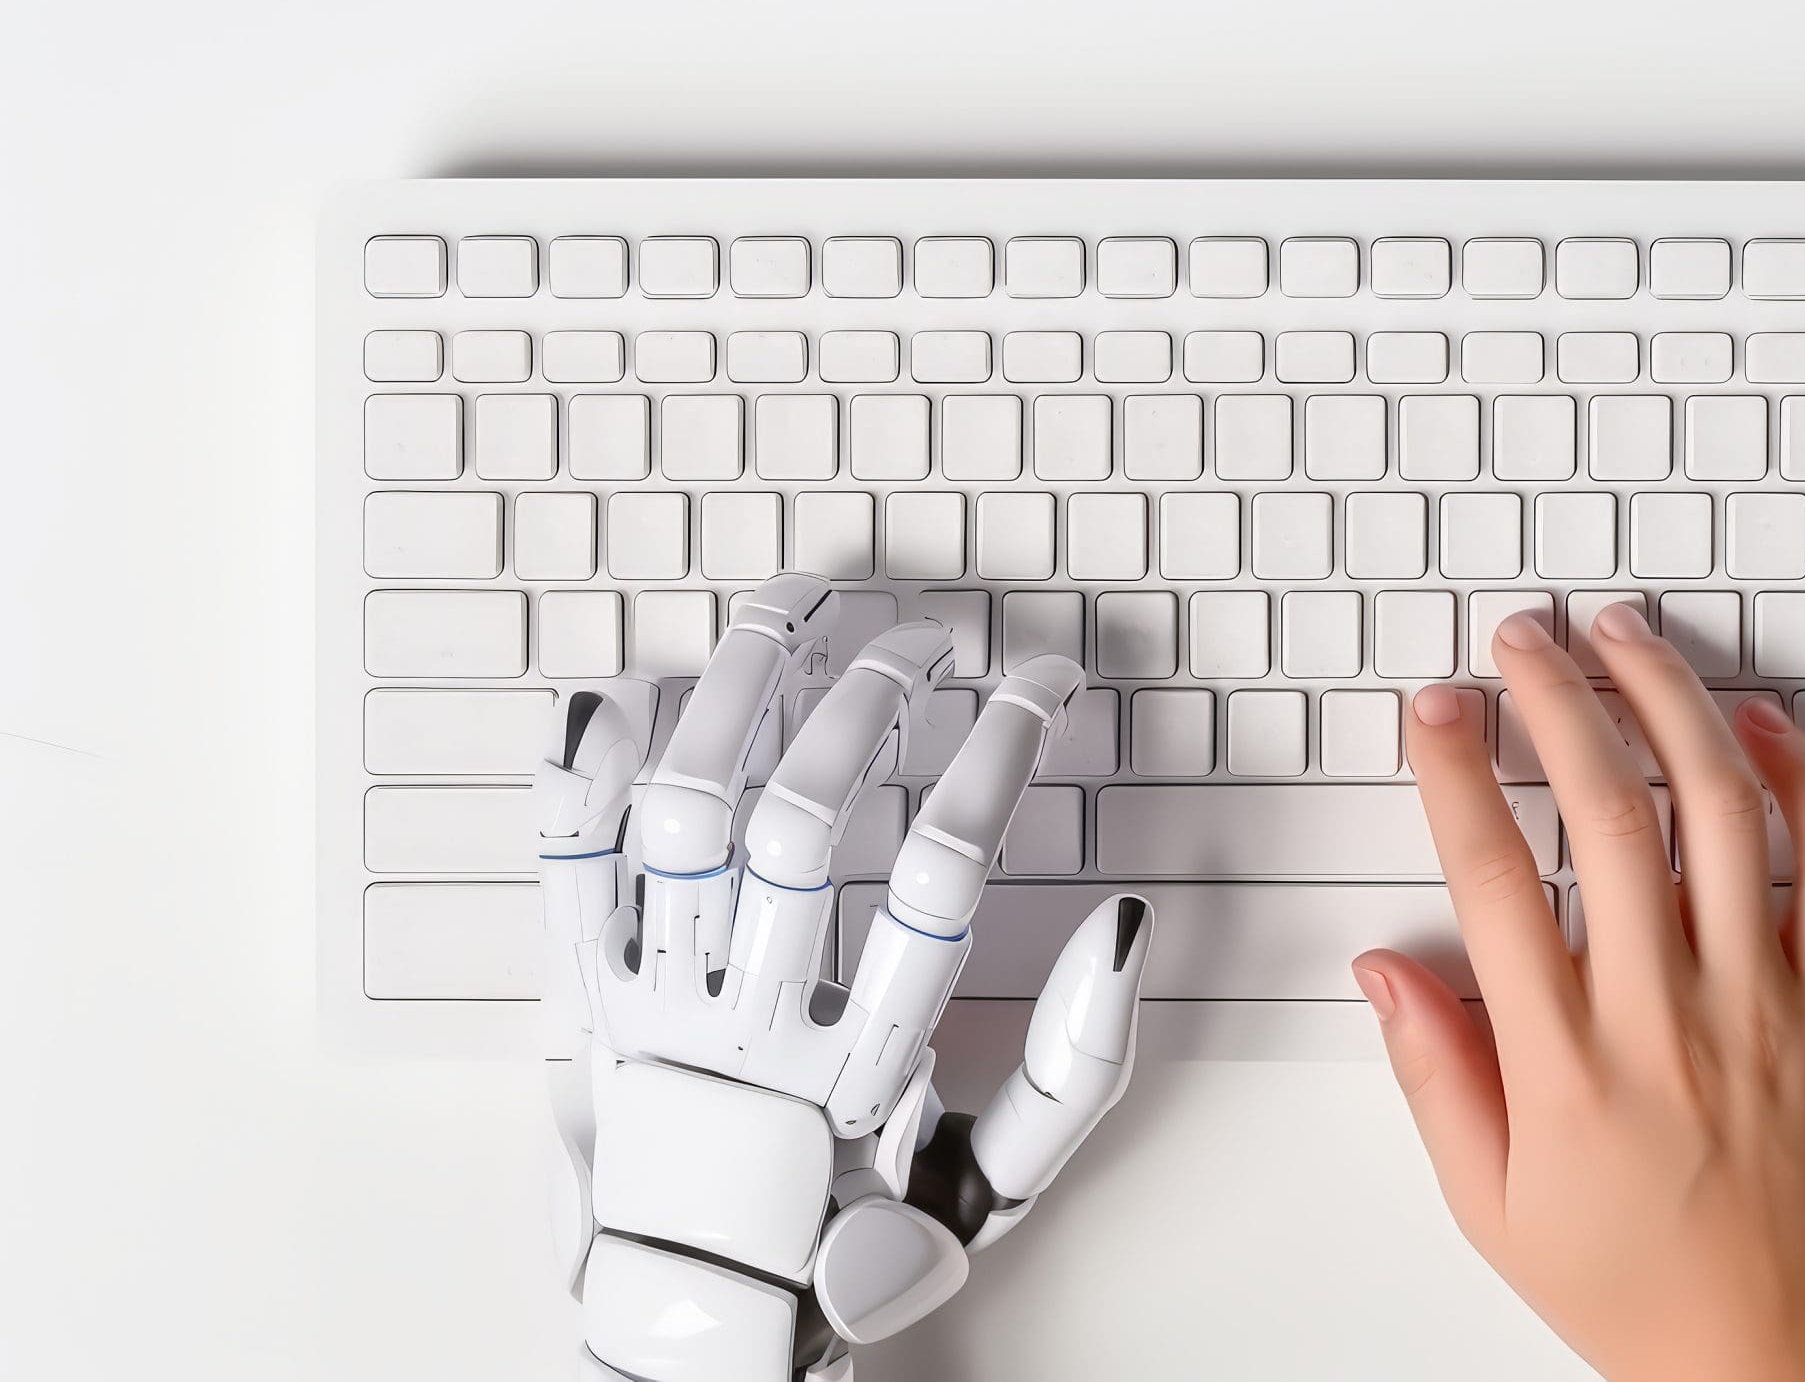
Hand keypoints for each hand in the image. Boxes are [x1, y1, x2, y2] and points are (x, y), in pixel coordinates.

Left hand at [536, 572, 1151, 1381]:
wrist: (688, 1328)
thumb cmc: (846, 1250)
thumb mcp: (993, 1192)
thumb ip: (1073, 1072)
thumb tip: (1126, 928)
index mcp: (861, 1072)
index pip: (948, 872)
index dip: (1003, 750)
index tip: (1043, 681)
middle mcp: (748, 1027)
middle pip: (812, 817)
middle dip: (883, 693)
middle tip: (932, 634)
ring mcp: (652, 1006)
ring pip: (688, 810)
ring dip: (748, 688)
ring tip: (804, 606)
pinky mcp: (579, 998)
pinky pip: (565, 860)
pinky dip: (589, 763)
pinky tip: (634, 682)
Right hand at [1354, 603, 1804, 1381]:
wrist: (1787, 1364)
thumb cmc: (1646, 1296)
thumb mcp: (1494, 1206)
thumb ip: (1436, 1076)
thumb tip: (1386, 970)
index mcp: (1567, 1066)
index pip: (1495, 877)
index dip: (1456, 772)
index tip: (1437, 710)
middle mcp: (1667, 1016)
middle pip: (1608, 811)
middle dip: (1555, 700)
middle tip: (1524, 642)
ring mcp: (1766, 1004)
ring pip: (1722, 811)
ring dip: (1669, 704)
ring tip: (1627, 643)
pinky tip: (1761, 726)